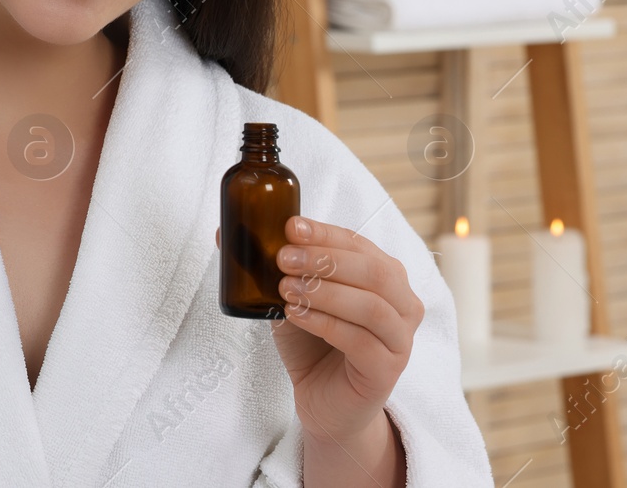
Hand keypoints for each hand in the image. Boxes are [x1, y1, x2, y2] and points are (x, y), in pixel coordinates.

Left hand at [269, 215, 421, 448]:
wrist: (324, 400)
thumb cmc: (312, 342)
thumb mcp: (291, 296)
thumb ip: (272, 266)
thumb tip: (224, 232)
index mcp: (385, 276)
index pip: (359, 244)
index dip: (325, 233)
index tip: (291, 226)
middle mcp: (402, 304)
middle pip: (373, 272)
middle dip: (324, 259)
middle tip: (284, 258)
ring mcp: (399, 339)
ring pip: (370, 306)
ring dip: (324, 291)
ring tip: (284, 288)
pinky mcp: (387, 370)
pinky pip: (360, 341)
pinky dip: (324, 322)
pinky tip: (296, 315)